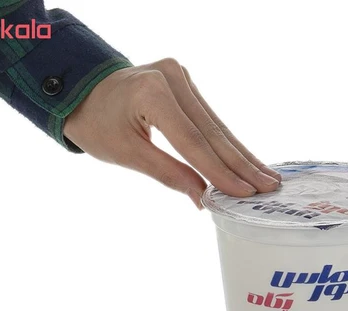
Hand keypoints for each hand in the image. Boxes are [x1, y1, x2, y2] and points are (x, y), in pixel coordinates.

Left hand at [64, 58, 280, 207]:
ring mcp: (181, 76)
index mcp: (152, 91)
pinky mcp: (185, 83)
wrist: (79, 91)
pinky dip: (226, 142)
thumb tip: (203, 197)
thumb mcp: (126, 153)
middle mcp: (171, 77)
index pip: (193, 140)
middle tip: (268, 188)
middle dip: (241, 164)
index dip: (219, 171)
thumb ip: (168, 173)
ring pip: (216, 125)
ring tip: (267, 178)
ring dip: (241, 155)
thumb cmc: (96, 123)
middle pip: (212, 131)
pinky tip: (249, 160)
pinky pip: (209, 118)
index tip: (244, 193)